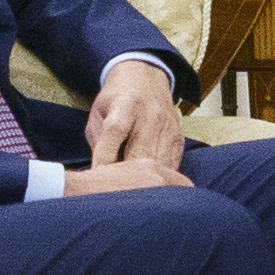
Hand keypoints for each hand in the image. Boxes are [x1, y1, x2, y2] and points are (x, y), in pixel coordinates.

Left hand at [85, 55, 190, 184]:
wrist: (145, 79)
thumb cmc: (115, 100)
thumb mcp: (99, 113)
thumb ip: (99, 142)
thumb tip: (100, 175)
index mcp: (127, 104)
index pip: (116, 131)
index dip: (105, 157)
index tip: (96, 176)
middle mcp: (151, 115)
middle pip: (140, 153)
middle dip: (125, 177)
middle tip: (111, 193)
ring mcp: (168, 128)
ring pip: (157, 164)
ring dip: (142, 182)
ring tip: (128, 195)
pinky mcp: (178, 139)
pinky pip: (169, 167)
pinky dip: (157, 180)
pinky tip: (145, 188)